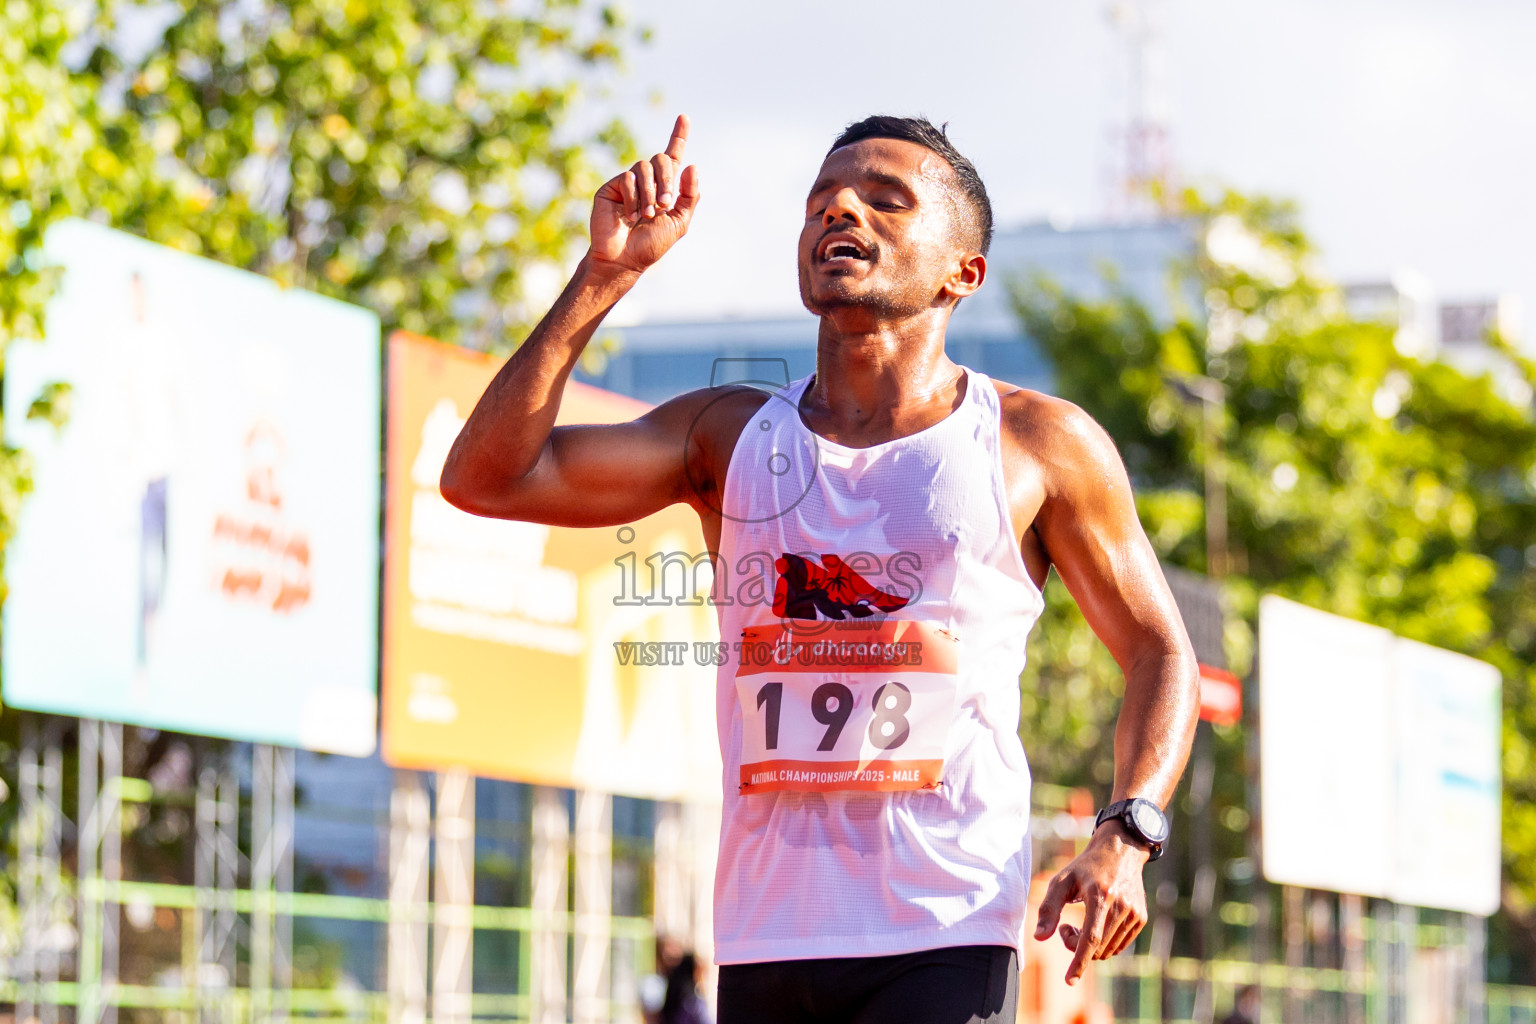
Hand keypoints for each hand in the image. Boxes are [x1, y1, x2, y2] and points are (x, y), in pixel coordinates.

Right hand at [588, 114, 699, 274]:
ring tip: (647, 215)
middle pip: (661, 159)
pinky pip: (627, 179)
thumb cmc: (651, 245)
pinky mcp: (611, 187)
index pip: (672, 155)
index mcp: (664, 187)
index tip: (685, 117)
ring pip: (644, 167)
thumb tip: (692, 165)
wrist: (624, 260)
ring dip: (650, 192)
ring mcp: (628, 183)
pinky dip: (634, 198)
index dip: (678, 136)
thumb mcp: (679, 222)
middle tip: (665, 206)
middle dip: (667, 181)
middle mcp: (646, 181)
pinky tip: (630, 217)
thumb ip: (688, 196)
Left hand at [1033, 822, 1150, 985]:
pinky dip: (1103, 944)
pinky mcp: (1140, 918)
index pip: (1090, 939)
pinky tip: (1096, 924)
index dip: (1079, 962)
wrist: (1120, 852)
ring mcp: (1134, 914)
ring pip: (1108, 950)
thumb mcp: (1061, 880)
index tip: (1069, 981)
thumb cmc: (1085, 867)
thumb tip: (1039, 937)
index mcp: (1100, 896)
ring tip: (1079, 923)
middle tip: (1065, 926)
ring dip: (1090, 947)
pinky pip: (1119, 945)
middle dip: (1076, 946)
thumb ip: (1049, 908)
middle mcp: (1121, 907)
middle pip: (1097, 947)